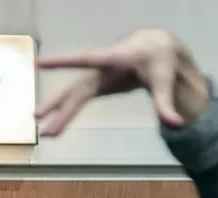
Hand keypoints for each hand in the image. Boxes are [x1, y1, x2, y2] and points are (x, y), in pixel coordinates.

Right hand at [36, 29, 200, 136]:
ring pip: (73, 94)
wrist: (156, 48)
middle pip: (76, 88)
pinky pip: (78, 99)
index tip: (41, 63)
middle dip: (60, 106)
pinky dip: (67, 112)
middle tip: (42, 123)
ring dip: (58, 111)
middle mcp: (100, 68)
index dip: (64, 62)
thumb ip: (166, 103)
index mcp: (114, 59)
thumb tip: (176, 124)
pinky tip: (55, 124)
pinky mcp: (98, 84)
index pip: (86, 59)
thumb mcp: (165, 80)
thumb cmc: (159, 59)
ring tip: (43, 129)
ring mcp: (97, 76)